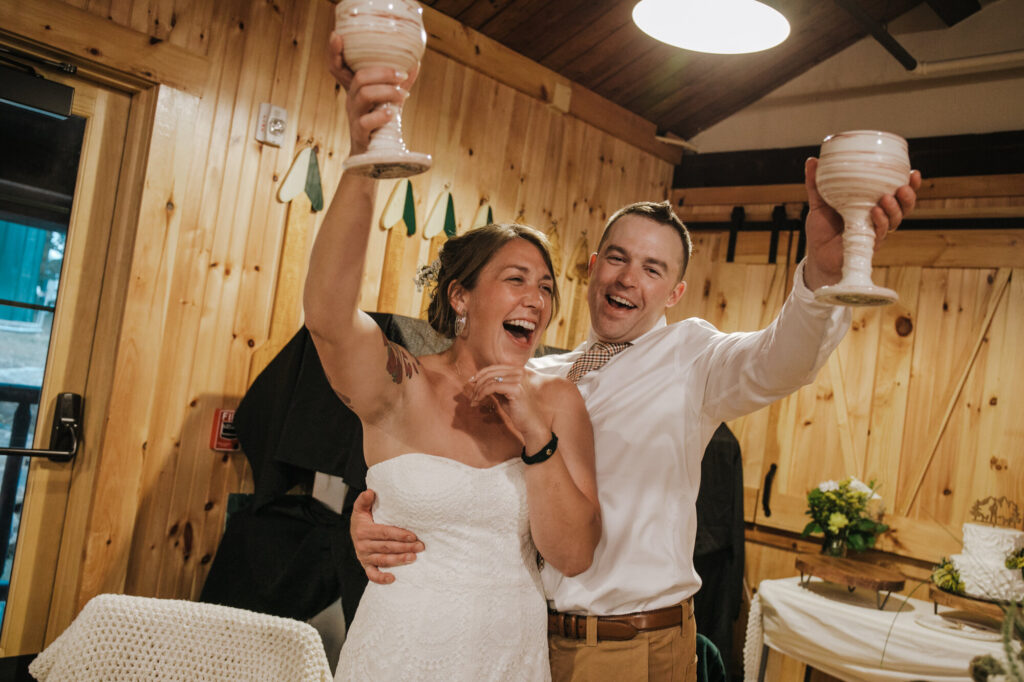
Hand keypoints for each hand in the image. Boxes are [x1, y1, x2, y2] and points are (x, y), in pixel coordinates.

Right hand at [327, 32, 419, 156]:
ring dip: (387, 91)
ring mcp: (354, 116)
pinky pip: (366, 121)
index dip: (333, 52)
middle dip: (382, 72)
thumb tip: (415, 63)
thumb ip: (399, 83)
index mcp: (355, 89)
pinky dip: (381, 115)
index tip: (337, 35)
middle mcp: (351, 100)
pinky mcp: (359, 133)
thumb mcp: (388, 101)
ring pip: (364, 95)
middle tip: (402, 75)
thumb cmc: (380, 124)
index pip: (337, 67)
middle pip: (359, 77)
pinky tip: (393, 113)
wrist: (373, 156)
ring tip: (404, 95)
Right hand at [350, 489, 423, 584]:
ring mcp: (364, 557)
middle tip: (420, 546)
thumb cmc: (363, 519)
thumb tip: (370, 492)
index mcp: (363, 530)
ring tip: (413, 558)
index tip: (413, 536)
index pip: (384, 533)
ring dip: (399, 560)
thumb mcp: (361, 508)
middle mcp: (363, 545)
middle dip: (404, 547)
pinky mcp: (366, 566)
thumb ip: (364, 500)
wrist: (354, 531)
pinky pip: (372, 575)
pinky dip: (381, 578)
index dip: (399, 535)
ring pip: (383, 560)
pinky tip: (393, 578)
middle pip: (387, 547)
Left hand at [467, 366, 550, 449]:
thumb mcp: (505, 394)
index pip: (495, 367)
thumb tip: (479, 380)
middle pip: (491, 372)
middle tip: (471, 394)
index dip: (481, 373)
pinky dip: (482, 394)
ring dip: (478, 391)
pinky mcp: (516, 389)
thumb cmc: (518, 410)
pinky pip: (492, 387)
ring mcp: (518, 379)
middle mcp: (520, 372)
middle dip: (477, 383)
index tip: (471, 381)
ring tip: (474, 400)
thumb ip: (496, 385)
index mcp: (519, 370)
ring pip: (489, 380)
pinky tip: (478, 401)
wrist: (531, 424)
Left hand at [802, 157, 921, 290]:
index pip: (896, 193)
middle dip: (908, 197)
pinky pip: (879, 233)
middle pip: (903, 207)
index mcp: (872, 205)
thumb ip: (816, 183)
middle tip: (903, 187)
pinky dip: (879, 222)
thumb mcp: (819, 203)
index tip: (913, 173)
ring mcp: (874, 232)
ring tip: (886, 198)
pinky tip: (874, 212)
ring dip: (894, 209)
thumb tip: (812, 160)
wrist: (816, 254)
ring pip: (894, 220)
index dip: (909, 185)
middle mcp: (878, 218)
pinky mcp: (868, 244)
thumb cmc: (822, 229)